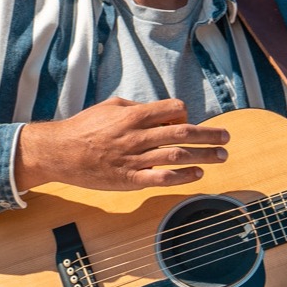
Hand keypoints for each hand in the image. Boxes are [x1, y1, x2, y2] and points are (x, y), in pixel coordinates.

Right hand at [15, 97, 229, 191]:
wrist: (60, 153)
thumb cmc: (84, 127)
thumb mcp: (109, 107)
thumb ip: (136, 108)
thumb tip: (160, 112)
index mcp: (133, 115)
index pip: (174, 110)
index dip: (185, 115)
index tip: (187, 122)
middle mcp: (137, 136)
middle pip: (183, 132)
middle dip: (209, 134)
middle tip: (226, 138)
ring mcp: (135, 159)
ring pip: (177, 155)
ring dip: (204, 156)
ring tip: (220, 156)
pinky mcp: (129, 179)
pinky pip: (162, 178)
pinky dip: (183, 176)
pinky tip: (197, 174)